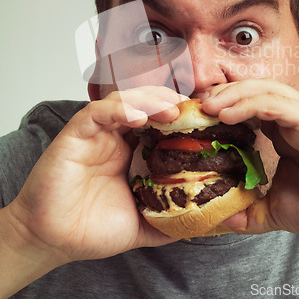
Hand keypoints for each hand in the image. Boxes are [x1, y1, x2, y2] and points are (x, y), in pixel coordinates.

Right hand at [7, 87, 185, 266]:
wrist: (54, 241)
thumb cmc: (91, 229)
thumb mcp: (142, 224)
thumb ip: (168, 219)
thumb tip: (200, 221)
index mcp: (131, 152)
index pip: (158, 121)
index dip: (180, 115)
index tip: (202, 118)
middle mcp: (115, 137)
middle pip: (144, 103)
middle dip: (168, 101)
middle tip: (189, 109)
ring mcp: (96, 134)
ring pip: (123, 100)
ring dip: (148, 99)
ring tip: (170, 109)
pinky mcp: (76, 135)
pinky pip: (97, 112)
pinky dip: (118, 108)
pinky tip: (137, 116)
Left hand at [202, 79, 298, 256]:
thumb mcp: (275, 209)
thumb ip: (249, 210)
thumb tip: (222, 218)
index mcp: (283, 130)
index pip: (249, 104)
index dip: (223, 105)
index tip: (199, 117)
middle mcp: (293, 117)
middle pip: (253, 89)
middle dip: (223, 94)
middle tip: (198, 107)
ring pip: (263, 89)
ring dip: (232, 94)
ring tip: (208, 107)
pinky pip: (276, 105)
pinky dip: (250, 105)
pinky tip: (229, 115)